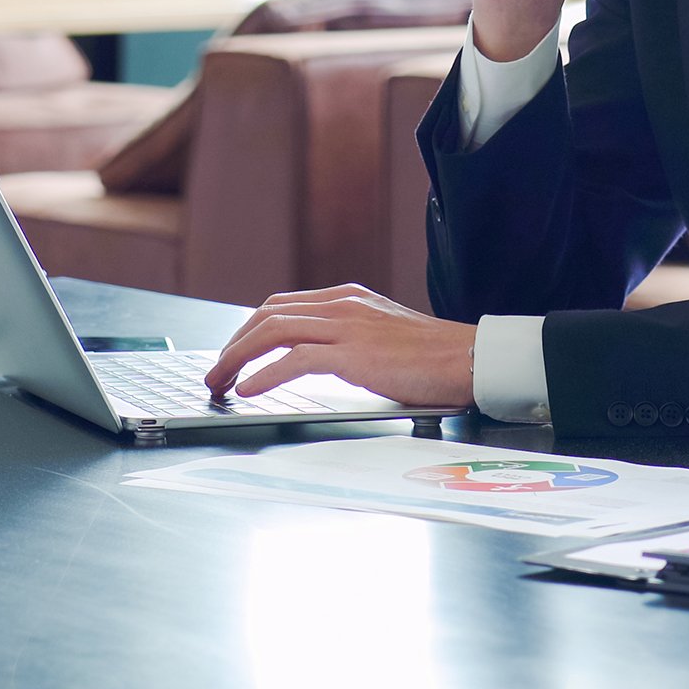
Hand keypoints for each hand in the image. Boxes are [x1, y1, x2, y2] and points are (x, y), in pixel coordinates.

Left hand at [203, 283, 476, 408]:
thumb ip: (353, 339)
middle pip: (268, 314)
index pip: (284, 305)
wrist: (471, 358)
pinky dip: (265, 374)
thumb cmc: (436, 357)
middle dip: (234, 344)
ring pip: (273, 331)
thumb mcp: (385, 335)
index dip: (250, 329)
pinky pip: (295, 360)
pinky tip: (250, 390)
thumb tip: (321, 360)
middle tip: (217, 371)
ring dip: (238, 358)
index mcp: (349, 298)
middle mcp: (343, 305)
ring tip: (221, 383)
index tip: (235, 353)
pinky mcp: (355, 354)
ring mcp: (348, 327)